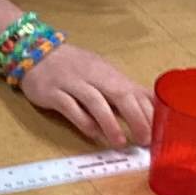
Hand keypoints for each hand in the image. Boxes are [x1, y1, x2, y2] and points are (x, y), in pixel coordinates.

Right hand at [17, 43, 154, 146]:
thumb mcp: (100, 74)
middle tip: (144, 140)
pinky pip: (69, 107)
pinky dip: (83, 121)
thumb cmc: (73, 68)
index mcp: (109, 73)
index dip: (149, 112)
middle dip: (136, 118)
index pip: (135, 91)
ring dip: (110, 123)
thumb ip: (120, 91)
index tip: (160, 132)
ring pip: (95, 102)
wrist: (35, 52)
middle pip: (120, 95)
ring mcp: (71, 83)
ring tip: (119, 142)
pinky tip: (92, 134)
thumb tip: (147, 113)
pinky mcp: (52, 92)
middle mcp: (93, 76)